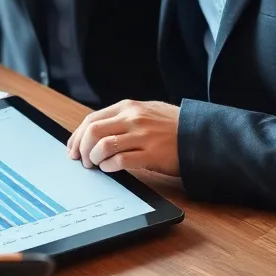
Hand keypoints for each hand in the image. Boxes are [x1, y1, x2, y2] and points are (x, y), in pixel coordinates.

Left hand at [66, 100, 180, 176]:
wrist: (202, 135)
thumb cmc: (173, 126)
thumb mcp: (146, 112)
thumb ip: (122, 118)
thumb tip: (94, 132)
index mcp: (128, 107)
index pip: (91, 120)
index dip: (77, 136)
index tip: (72, 149)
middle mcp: (133, 118)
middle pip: (93, 132)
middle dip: (82, 149)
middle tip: (82, 161)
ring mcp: (142, 136)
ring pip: (103, 146)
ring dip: (94, 159)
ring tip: (97, 165)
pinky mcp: (151, 154)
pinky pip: (120, 161)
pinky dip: (109, 166)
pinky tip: (110, 169)